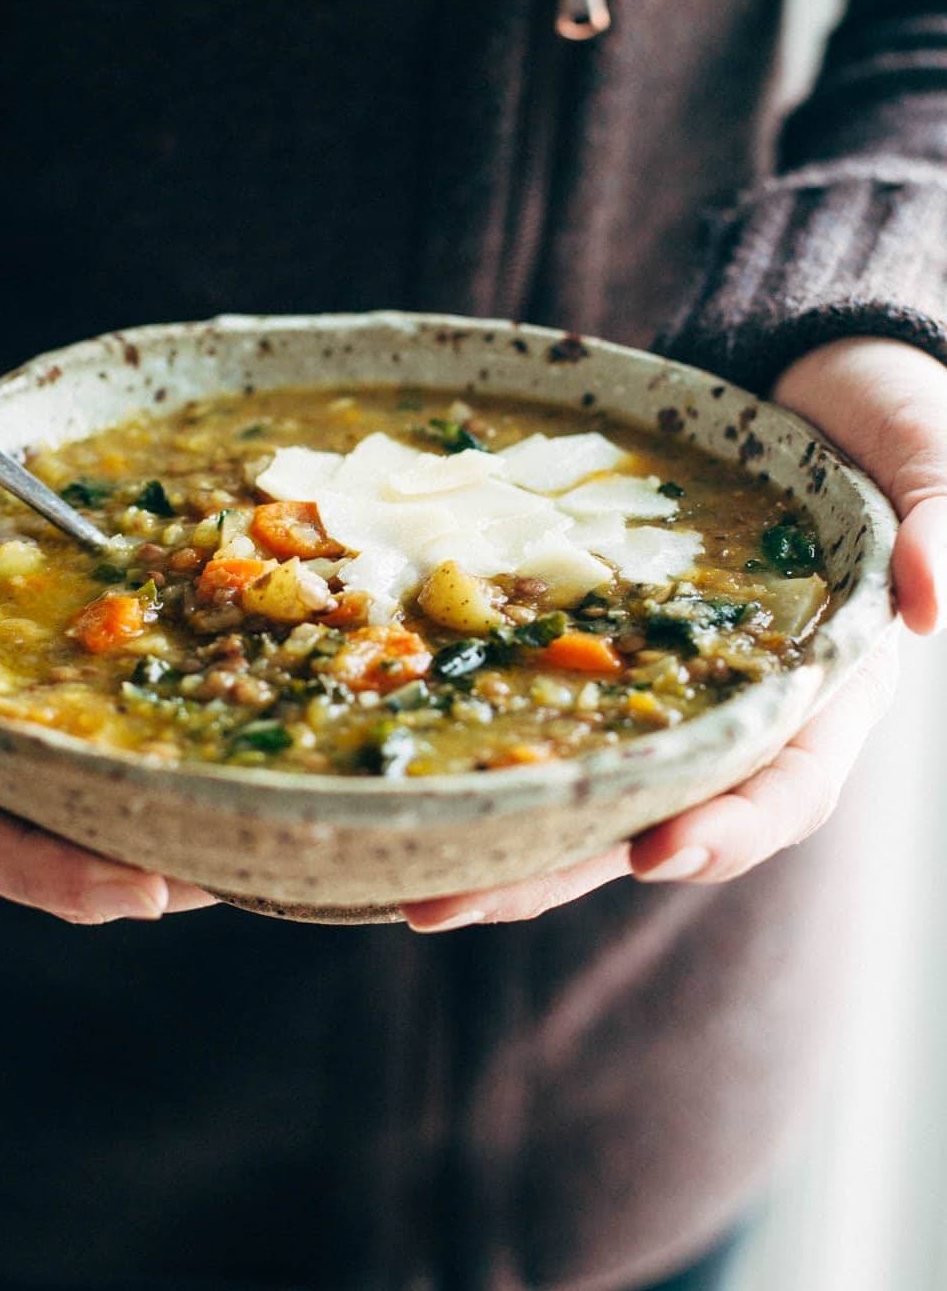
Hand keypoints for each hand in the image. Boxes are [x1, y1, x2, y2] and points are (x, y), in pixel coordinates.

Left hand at [403, 337, 946, 931]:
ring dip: (495, 839)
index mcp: (829, 699)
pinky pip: (545, 710)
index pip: (785, 792)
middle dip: (551, 868)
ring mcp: (669, 694)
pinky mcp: (608, 654)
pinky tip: (404, 774)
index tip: (652, 850)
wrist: (817, 386)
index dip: (726, 830)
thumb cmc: (891, 430)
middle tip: (441, 903)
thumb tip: (932, 599)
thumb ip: (944, 525)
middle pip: (647, 821)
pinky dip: (483, 749)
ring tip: (398, 883)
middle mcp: (741, 719)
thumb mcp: (934, 464)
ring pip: (581, 790)